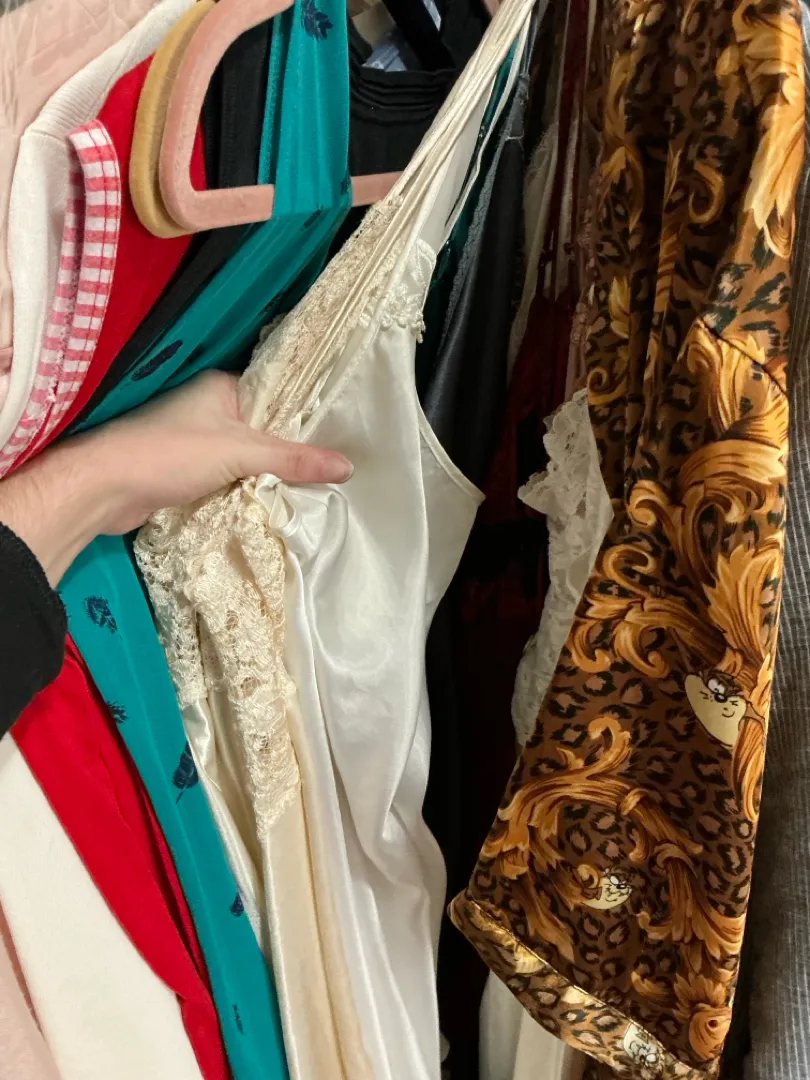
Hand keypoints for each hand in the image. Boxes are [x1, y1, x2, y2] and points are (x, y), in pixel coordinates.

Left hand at [0, 371, 352, 583]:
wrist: (103, 490)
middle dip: (290, 453)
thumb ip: (292, 459)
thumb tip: (345, 466)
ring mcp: (194, 442)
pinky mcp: (185, 473)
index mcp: (221, 387)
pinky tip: (270, 504)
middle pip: (264, 431)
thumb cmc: (168, 454)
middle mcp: (208, 410)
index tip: (342, 436)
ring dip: (266, 477)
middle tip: (332, 471)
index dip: (306, 416)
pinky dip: (245, 492)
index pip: (277, 395)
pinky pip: (227, 480)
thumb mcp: (240, 452)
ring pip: (245, 459)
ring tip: (311, 491)